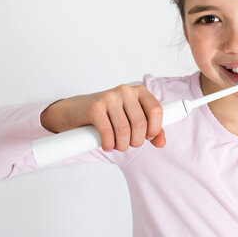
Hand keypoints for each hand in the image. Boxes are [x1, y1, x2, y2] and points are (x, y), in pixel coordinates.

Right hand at [40, 84, 165, 150]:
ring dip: (122, 145)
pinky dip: (109, 144)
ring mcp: (110, 97)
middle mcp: (125, 91)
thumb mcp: (131, 120)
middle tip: (128, 144)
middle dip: (136, 141)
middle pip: (140, 123)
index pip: (157, 110)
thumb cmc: (107, 116)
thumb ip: (150, 130)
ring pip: (125, 130)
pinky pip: (108, 132)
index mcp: (139, 92)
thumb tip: (162, 142)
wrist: (75, 111)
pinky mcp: (95, 107)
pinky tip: (107, 145)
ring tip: (117, 145)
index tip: (147, 137)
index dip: (154, 129)